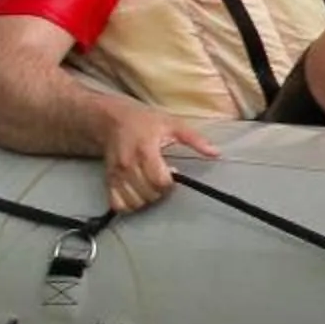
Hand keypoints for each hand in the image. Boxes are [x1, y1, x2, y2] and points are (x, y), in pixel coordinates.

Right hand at [97, 102, 216, 212]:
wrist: (112, 119)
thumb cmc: (145, 121)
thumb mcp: (173, 124)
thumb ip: (195, 139)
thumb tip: (216, 153)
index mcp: (146, 150)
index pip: (160, 181)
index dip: (170, 182)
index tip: (172, 171)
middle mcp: (128, 165)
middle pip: (149, 194)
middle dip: (161, 191)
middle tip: (162, 178)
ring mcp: (116, 174)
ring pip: (134, 202)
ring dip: (147, 199)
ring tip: (150, 185)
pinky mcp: (108, 180)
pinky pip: (118, 204)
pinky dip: (129, 205)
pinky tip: (137, 193)